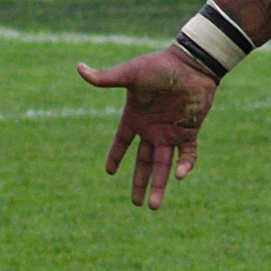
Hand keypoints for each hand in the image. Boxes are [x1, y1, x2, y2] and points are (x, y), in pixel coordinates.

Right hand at [76, 44, 219, 208]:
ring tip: (152, 207)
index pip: (122, 141)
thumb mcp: (130, 73)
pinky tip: (178, 176)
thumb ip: (106, 77)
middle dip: (139, 183)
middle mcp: (152, 128)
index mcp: (136, 117)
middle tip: (136, 204)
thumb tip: (79, 67)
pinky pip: (187, 155)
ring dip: (159, 185)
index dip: (115, 156)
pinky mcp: (189, 132)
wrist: (191, 63)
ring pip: (163, 165)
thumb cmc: (160, 65)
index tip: (109, 172)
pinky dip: (184, 166)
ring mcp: (171, 132)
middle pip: (144, 162)